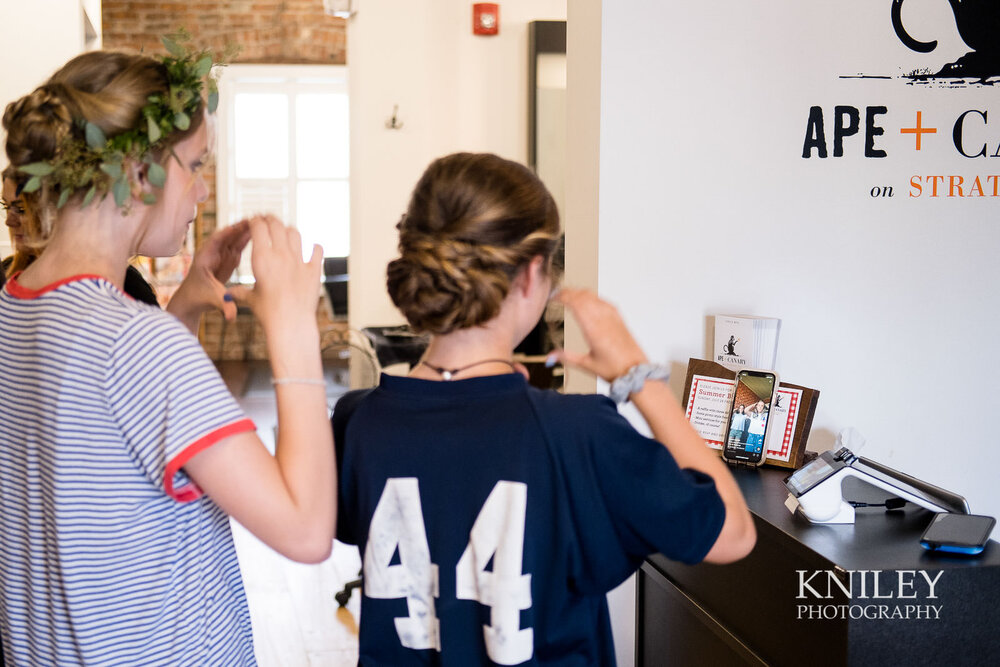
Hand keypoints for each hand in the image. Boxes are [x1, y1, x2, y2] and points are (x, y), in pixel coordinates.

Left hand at [167, 220, 250, 329]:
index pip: (216, 241)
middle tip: (256, 219)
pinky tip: (259, 233)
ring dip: (246, 231)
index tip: (240, 225)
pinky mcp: (227, 260)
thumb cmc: (198, 299)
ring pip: (234, 239)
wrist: (192, 301)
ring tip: (261, 222)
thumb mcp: (213, 301)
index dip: (228, 232)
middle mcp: (212, 254)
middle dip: (240, 227)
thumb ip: (223, 306)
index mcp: (205, 258)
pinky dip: (248, 239)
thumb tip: (232, 318)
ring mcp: (220, 256)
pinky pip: (239, 246)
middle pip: (227, 236)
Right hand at [239, 214, 322, 338]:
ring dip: (289, 229)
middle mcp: (281, 255)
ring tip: (286, 231)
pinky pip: (317, 251)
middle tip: (268, 219)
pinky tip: (313, 247)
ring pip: (295, 233)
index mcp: (262, 258)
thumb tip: (229, 295)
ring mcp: (299, 261)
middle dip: (270, 219)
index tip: (254, 220)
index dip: (255, 220)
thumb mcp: (251, 300)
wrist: (291, 324)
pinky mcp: (313, 270)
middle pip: (277, 225)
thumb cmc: (269, 313)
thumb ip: (240, 293)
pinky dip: (314, 247)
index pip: (258, 227)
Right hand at [547, 288, 647, 382]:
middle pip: (583, 296)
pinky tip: (588, 301)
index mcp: (593, 330)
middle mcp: (603, 320)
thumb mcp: (586, 365)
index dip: (562, 296)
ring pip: (593, 296)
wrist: (636, 371)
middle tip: (557, 295)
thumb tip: (550, 357)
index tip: (553, 297)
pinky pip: (603, 301)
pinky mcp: (619, 318)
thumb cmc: (615, 369)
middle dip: (568, 292)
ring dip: (579, 293)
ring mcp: (612, 317)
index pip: (575, 303)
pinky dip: (591, 297)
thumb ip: (566, 357)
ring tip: (569, 296)